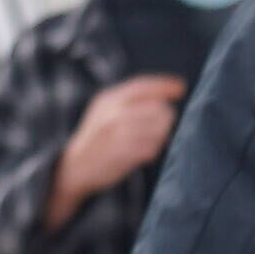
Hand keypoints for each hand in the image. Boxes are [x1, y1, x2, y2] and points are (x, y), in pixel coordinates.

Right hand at [47, 73, 186, 222]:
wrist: (73, 168)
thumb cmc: (96, 138)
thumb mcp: (105, 111)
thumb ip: (130, 101)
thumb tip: (166, 97)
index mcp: (108, 100)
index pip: (142, 86)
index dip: (164, 85)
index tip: (181, 87)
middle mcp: (113, 114)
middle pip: (158, 108)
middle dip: (166, 117)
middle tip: (162, 126)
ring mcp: (118, 134)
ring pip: (159, 129)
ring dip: (161, 135)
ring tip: (151, 141)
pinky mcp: (123, 154)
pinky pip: (152, 148)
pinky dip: (153, 150)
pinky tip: (144, 154)